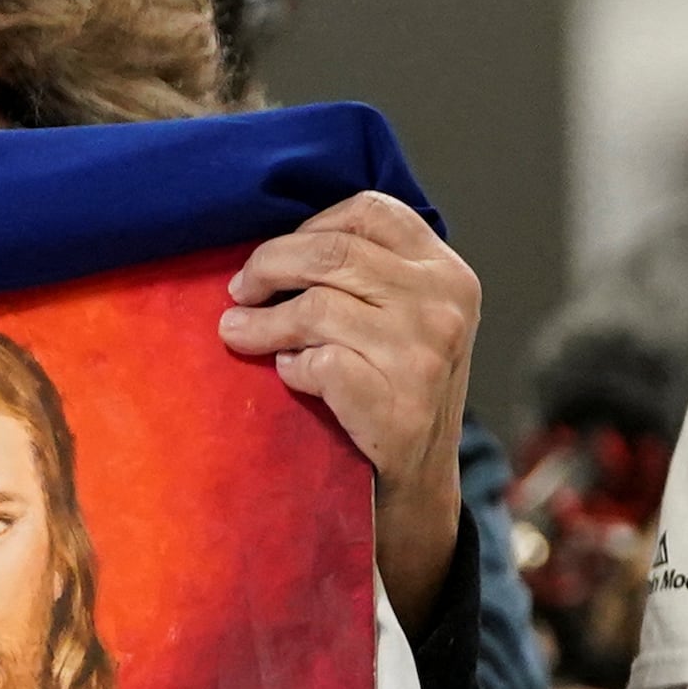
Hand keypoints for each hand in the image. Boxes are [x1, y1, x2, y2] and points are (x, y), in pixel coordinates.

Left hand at [221, 191, 481, 623]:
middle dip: (268, 267)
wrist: (420, 476)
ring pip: (314, 307)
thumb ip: (371, 272)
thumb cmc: (398, 382)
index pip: (372, 212)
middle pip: (330, 255)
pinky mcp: (396, 399)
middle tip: (240, 290)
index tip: (284, 252)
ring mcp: (424, 353)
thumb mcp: (411, 314)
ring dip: (262, 323)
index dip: (313, 225)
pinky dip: (292, 368)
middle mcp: (444, 304)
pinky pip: (316, 362)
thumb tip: (276, 241)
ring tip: (239, 333)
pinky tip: (292, 375)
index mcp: (448, 272)